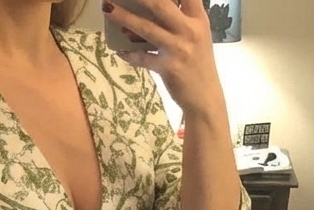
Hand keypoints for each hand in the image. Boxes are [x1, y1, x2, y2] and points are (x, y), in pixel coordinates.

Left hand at [103, 0, 221, 115]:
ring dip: (124, 17)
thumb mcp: (196, 34)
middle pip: (161, 4)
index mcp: (198, 18)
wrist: (205, 97)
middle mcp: (190, 30)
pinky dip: (130, 54)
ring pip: (147, 29)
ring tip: (107, 9)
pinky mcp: (169, 68)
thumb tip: (149, 7)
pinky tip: (120, 51)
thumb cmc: (197, 62)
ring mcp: (179, 49)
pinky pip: (143, 58)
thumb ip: (180, 18)